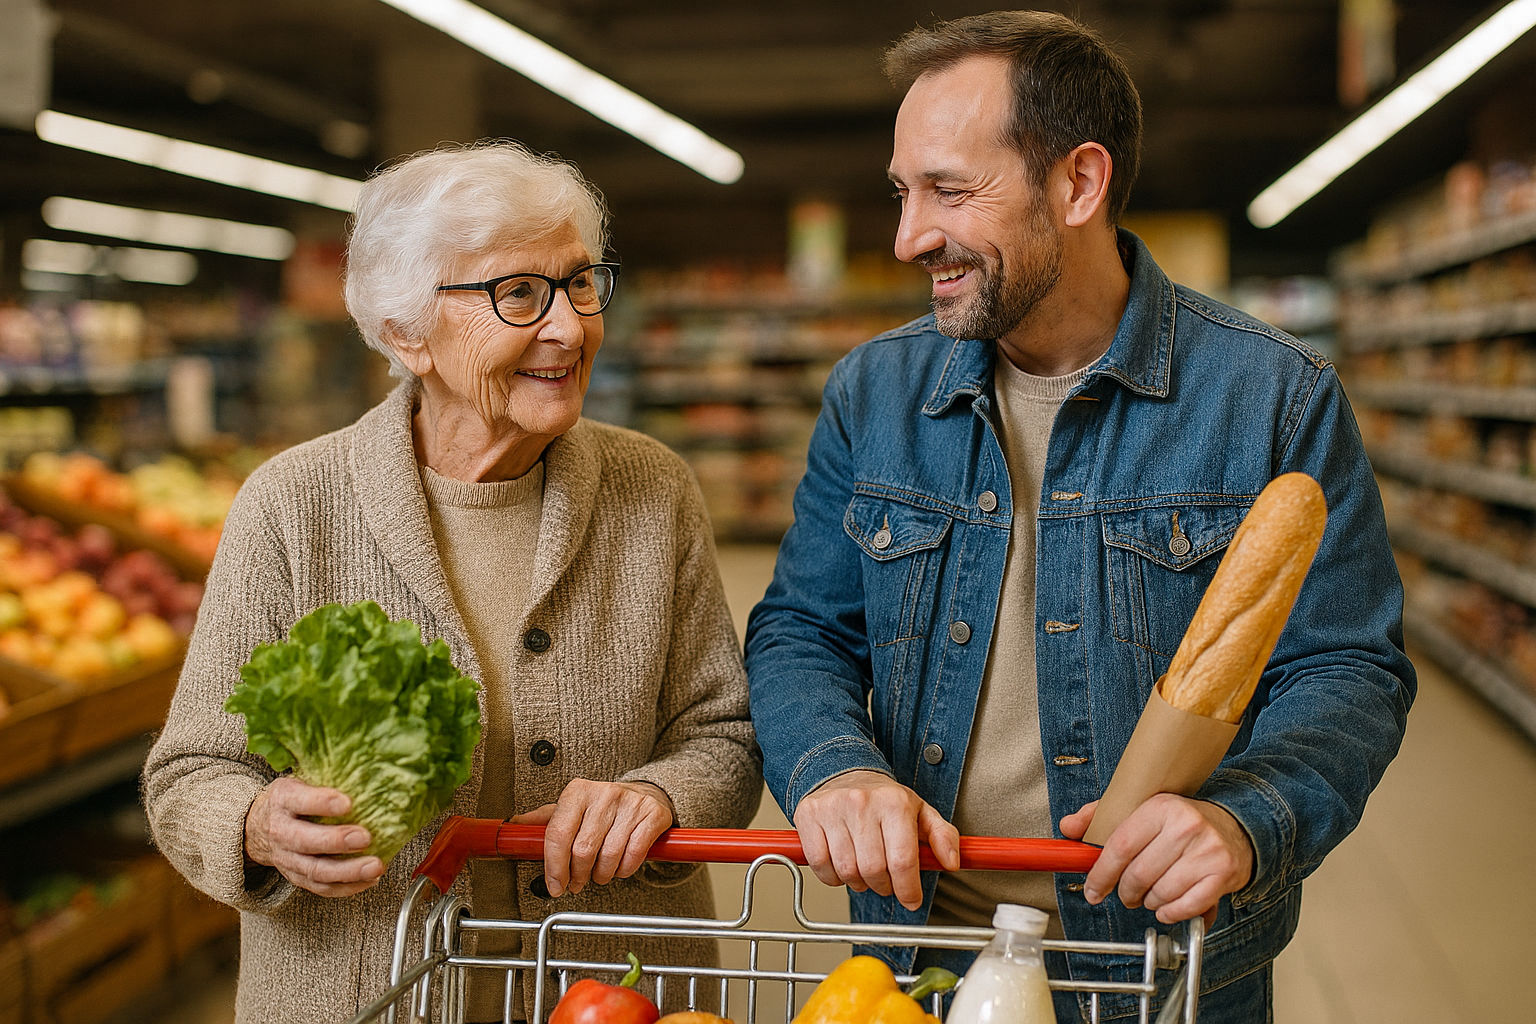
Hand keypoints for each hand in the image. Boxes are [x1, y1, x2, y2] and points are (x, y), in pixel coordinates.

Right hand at [244, 776, 384, 896]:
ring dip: (348, 871)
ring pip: (316, 870)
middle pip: (305, 841)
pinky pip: (321, 887)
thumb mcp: (299, 779)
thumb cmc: (292, 799)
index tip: (348, 803)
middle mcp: (280, 831)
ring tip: (375, 866)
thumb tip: (366, 766)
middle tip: (365, 837)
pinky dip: (347, 887)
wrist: (258, 827)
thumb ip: (325, 776)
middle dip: (337, 841)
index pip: (299, 801)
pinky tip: (369, 879)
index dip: (322, 802)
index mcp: (282, 800)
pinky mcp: (297, 877)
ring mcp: (287, 859)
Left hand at [512, 779, 674, 896]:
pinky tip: (619, 866)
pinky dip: (624, 870)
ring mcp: (630, 803)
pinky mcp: (652, 815)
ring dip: (601, 875)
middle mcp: (603, 793)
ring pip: (609, 856)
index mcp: (577, 792)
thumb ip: (545, 820)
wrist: (646, 794)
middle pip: (583, 850)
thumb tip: (514, 827)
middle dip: (578, 876)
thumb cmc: (603, 808)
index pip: (558, 834)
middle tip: (577, 883)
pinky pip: (633, 855)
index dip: (554, 867)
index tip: (555, 885)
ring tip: (599, 874)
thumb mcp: (572, 808)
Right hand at [791, 770, 959, 910]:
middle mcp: (862, 802)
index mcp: (894, 803)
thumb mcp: (920, 812)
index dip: (908, 889)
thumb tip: (952, 861)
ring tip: (864, 872)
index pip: (903, 861)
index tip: (911, 900)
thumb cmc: (883, 799)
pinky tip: (841, 866)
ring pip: (846, 871)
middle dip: (883, 887)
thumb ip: (942, 836)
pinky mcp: (808, 815)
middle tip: (886, 883)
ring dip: (858, 883)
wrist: (844, 773)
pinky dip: (832, 877)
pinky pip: (820, 864)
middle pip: (874, 870)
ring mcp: (832, 808)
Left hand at [1060, 794, 1253, 926]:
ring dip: (1148, 903)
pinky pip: (1186, 906)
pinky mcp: (1223, 874)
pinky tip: (1168, 906)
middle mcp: (1185, 826)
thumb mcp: (1142, 809)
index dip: (1101, 874)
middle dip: (1125, 892)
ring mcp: (1207, 851)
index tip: (1093, 890)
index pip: (1119, 846)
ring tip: (1151, 895)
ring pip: (1160, 893)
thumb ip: (1101, 817)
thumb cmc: (1182, 823)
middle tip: (1126, 895)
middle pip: (1138, 875)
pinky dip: (1171, 913)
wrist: (1236, 827)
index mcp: (1160, 807)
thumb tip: (1068, 827)